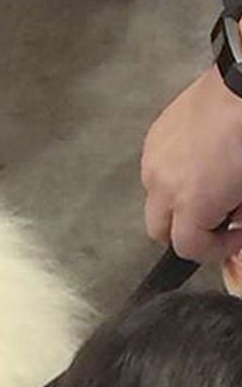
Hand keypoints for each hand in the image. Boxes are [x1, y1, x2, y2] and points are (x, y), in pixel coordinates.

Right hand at [142, 58, 241, 262]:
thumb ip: (240, 214)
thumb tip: (236, 222)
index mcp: (192, 202)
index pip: (188, 248)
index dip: (214, 251)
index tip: (235, 238)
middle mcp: (162, 186)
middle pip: (159, 232)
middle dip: (186, 233)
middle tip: (217, 221)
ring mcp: (154, 160)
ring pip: (155, 200)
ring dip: (178, 203)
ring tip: (209, 185)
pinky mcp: (154, 136)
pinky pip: (157, 169)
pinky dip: (175, 174)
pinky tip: (200, 159)